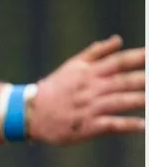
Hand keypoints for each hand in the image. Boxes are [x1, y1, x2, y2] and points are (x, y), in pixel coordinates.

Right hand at [30, 36, 145, 143]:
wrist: (30, 113)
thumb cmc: (54, 88)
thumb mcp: (72, 66)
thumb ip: (96, 52)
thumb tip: (118, 40)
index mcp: (89, 73)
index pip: (119, 61)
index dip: (139, 57)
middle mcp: (91, 89)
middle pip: (124, 81)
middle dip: (145, 79)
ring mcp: (89, 108)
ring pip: (120, 101)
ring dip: (140, 100)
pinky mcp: (86, 127)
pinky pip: (111, 125)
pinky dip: (128, 125)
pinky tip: (143, 125)